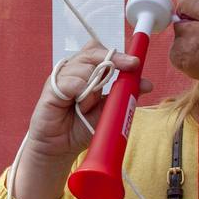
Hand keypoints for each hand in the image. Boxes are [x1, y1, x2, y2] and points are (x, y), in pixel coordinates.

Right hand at [9, 40, 148, 198]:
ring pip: (84, 67)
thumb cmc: (81, 127)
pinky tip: (79, 105)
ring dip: (93, 87)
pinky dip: (80, 92)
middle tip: (130, 66)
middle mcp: (73, 70)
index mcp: (87, 72)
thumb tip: (147, 83)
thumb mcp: (108, 110)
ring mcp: (61, 77)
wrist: (60, 148)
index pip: (101, 51)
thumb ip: (123, 95)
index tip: (135, 63)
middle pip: (93, 52)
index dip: (119, 54)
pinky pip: (71, 82)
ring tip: (87, 107)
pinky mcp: (51, 89)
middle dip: (114, 59)